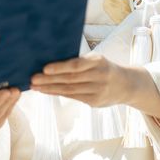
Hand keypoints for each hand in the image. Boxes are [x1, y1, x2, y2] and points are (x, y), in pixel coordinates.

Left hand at [30, 53, 159, 120]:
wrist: (127, 85)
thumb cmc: (103, 67)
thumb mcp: (96, 59)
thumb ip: (80, 60)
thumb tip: (52, 57)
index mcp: (98, 61)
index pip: (76, 65)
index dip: (60, 67)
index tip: (45, 68)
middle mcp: (99, 76)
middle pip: (70, 79)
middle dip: (49, 80)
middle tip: (32, 79)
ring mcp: (98, 91)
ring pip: (69, 90)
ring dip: (50, 88)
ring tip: (34, 86)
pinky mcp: (95, 102)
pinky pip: (73, 97)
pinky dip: (57, 93)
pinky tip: (46, 91)